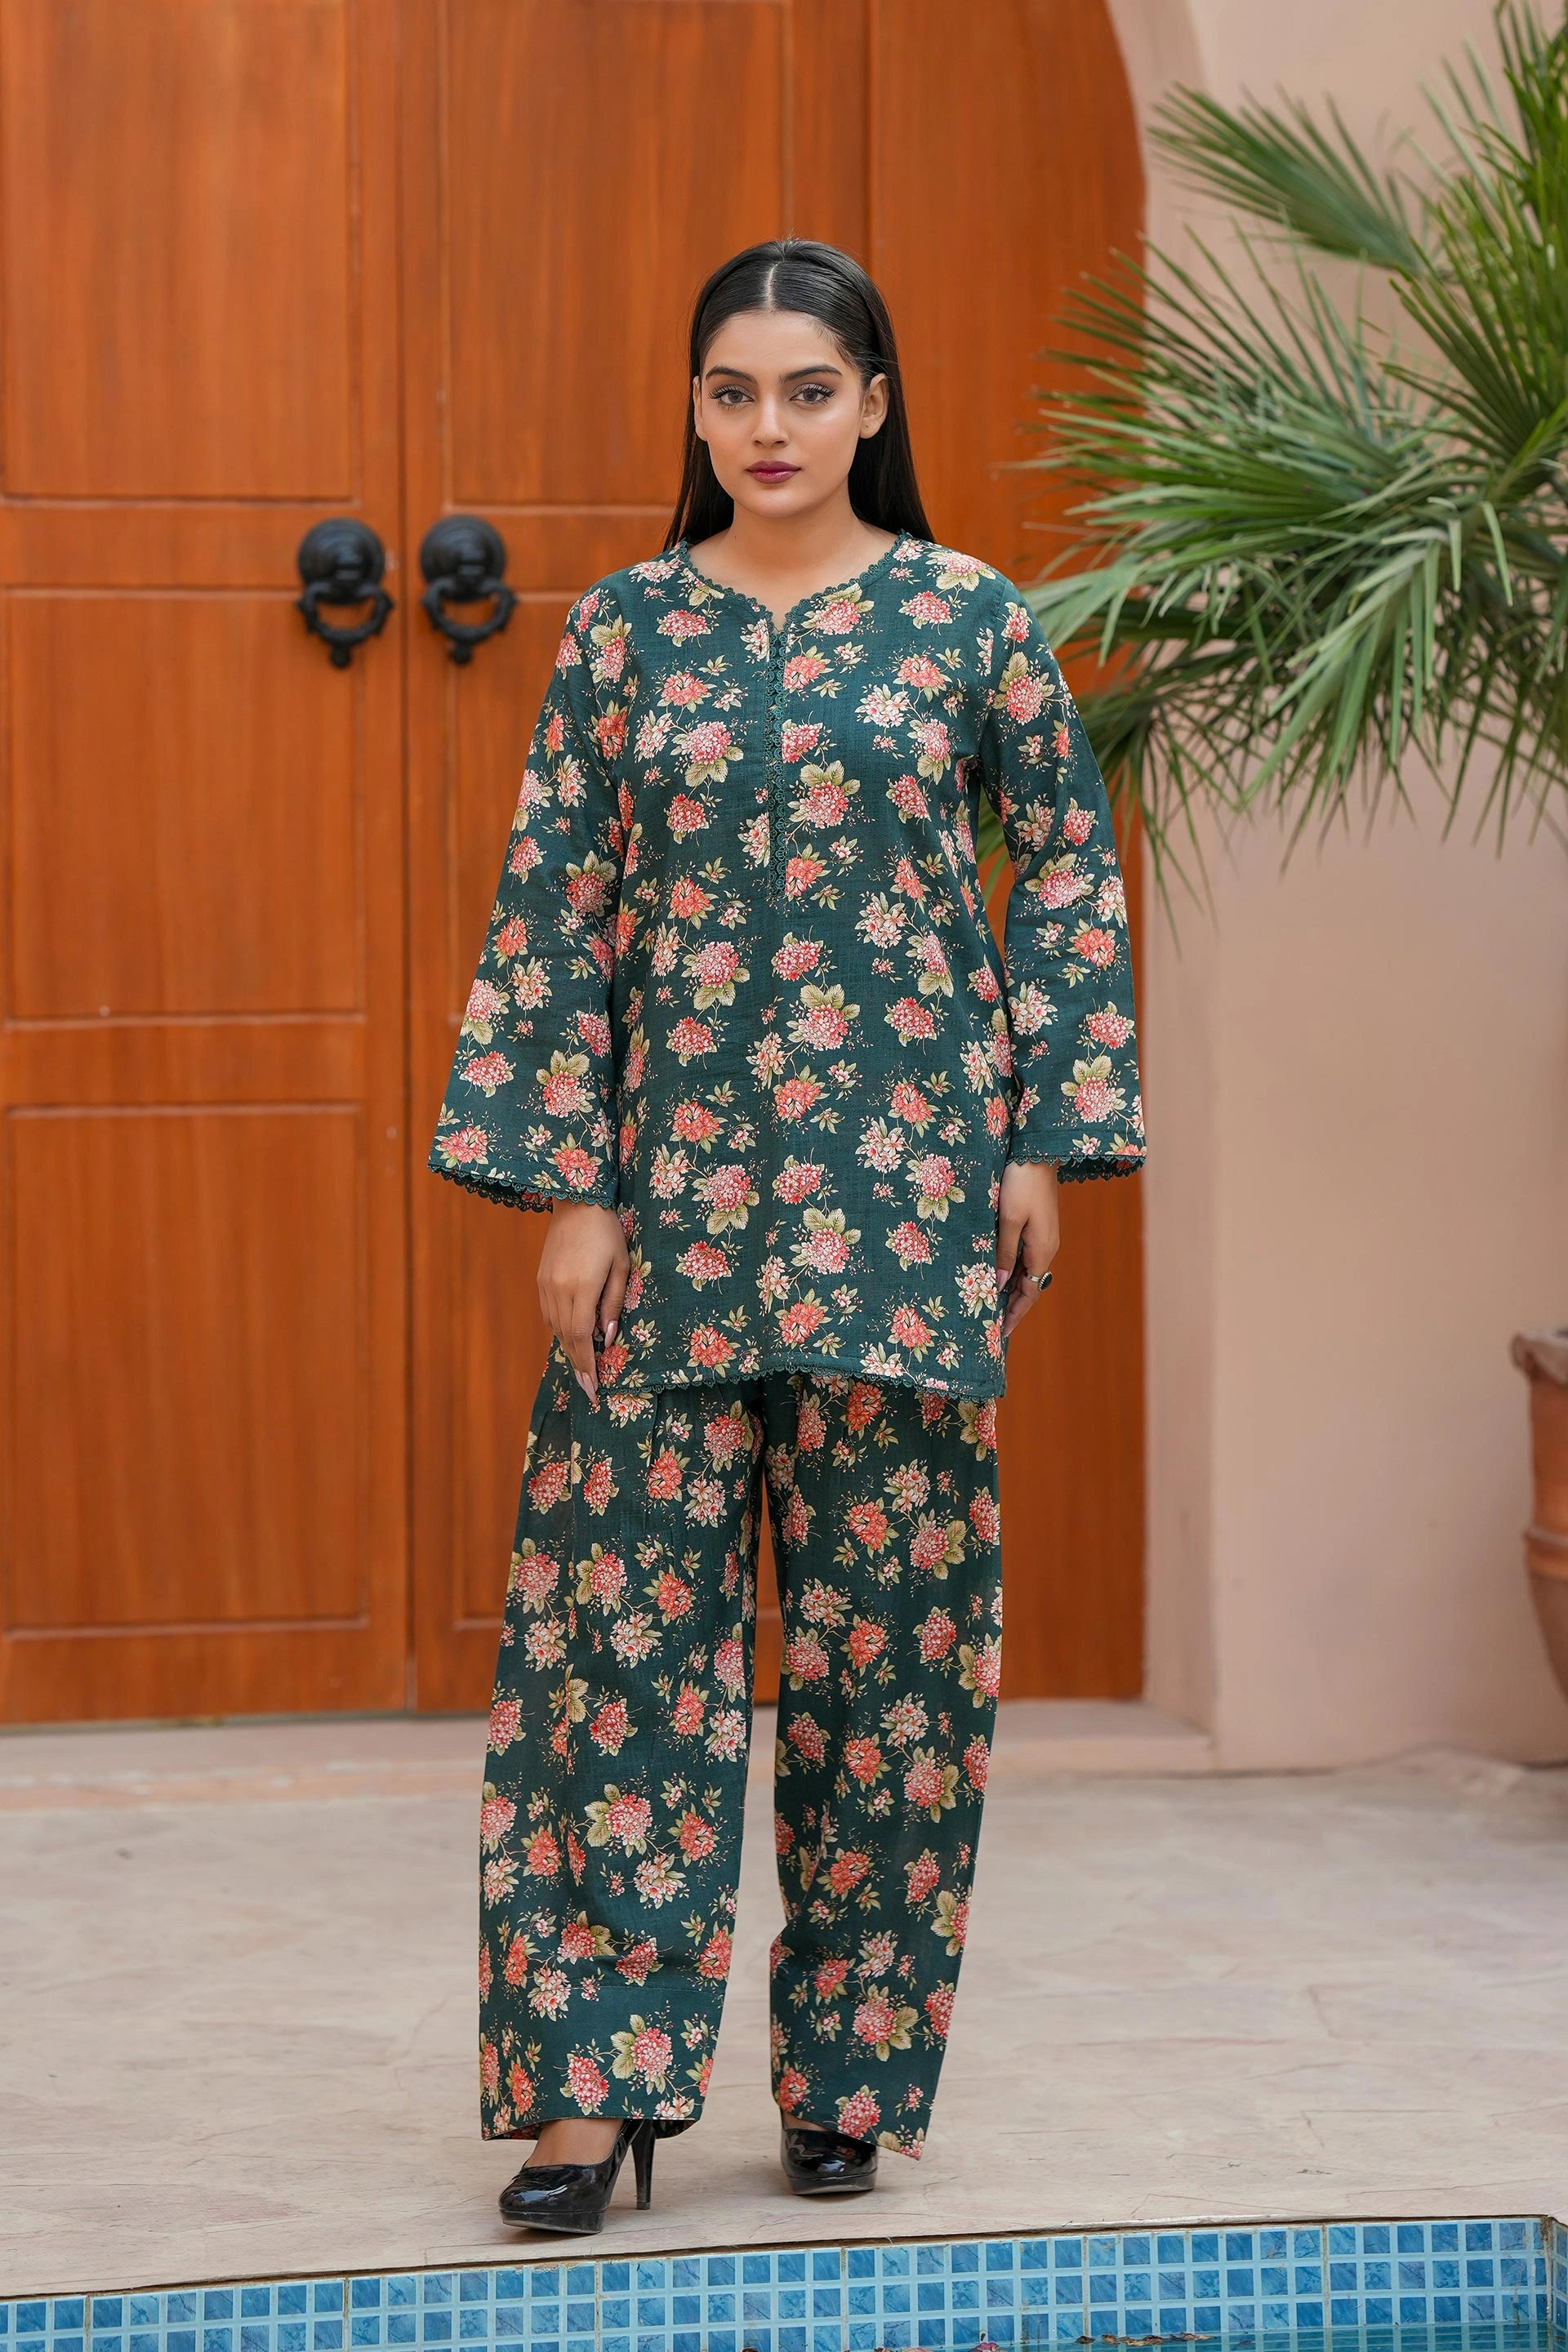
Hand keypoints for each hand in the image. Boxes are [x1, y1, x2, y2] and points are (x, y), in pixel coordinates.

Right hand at [537, 1202, 627, 1406]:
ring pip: (554, 1327)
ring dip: (568, 1349)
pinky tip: (570, 1337)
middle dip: (578, 1365)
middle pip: (565, 1337)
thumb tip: (606, 1338)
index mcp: (581, 1287)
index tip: (593, 1387)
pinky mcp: (541, 1279)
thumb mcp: (620, 1266)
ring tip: (583, 1367)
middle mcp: (558, 1290)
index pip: (580, 1336)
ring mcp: (546, 1285)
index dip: (587, 1363)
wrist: (576, 1202)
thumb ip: (613, 1304)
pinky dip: (559, 1330)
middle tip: (588, 1389)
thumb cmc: (607, 1232)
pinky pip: (548, 1313)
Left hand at [995, 1159, 1059, 1339]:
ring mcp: (1043, 1237)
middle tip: (990, 1325)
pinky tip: (995, 1274)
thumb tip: (997, 1286)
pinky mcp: (1037, 1226)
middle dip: (1011, 1306)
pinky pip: (1024, 1257)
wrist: (1036, 1153)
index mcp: (1041, 1251)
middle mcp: (1046, 1248)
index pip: (1029, 1293)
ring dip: (1009, 1289)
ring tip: (989, 1305)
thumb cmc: (1020, 1183)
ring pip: (1025, 1272)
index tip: (1000, 1334)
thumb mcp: (1008, 1220)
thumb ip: (1003, 1253)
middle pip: (1028, 1286)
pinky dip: (1011, 1270)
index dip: (1014, 1314)